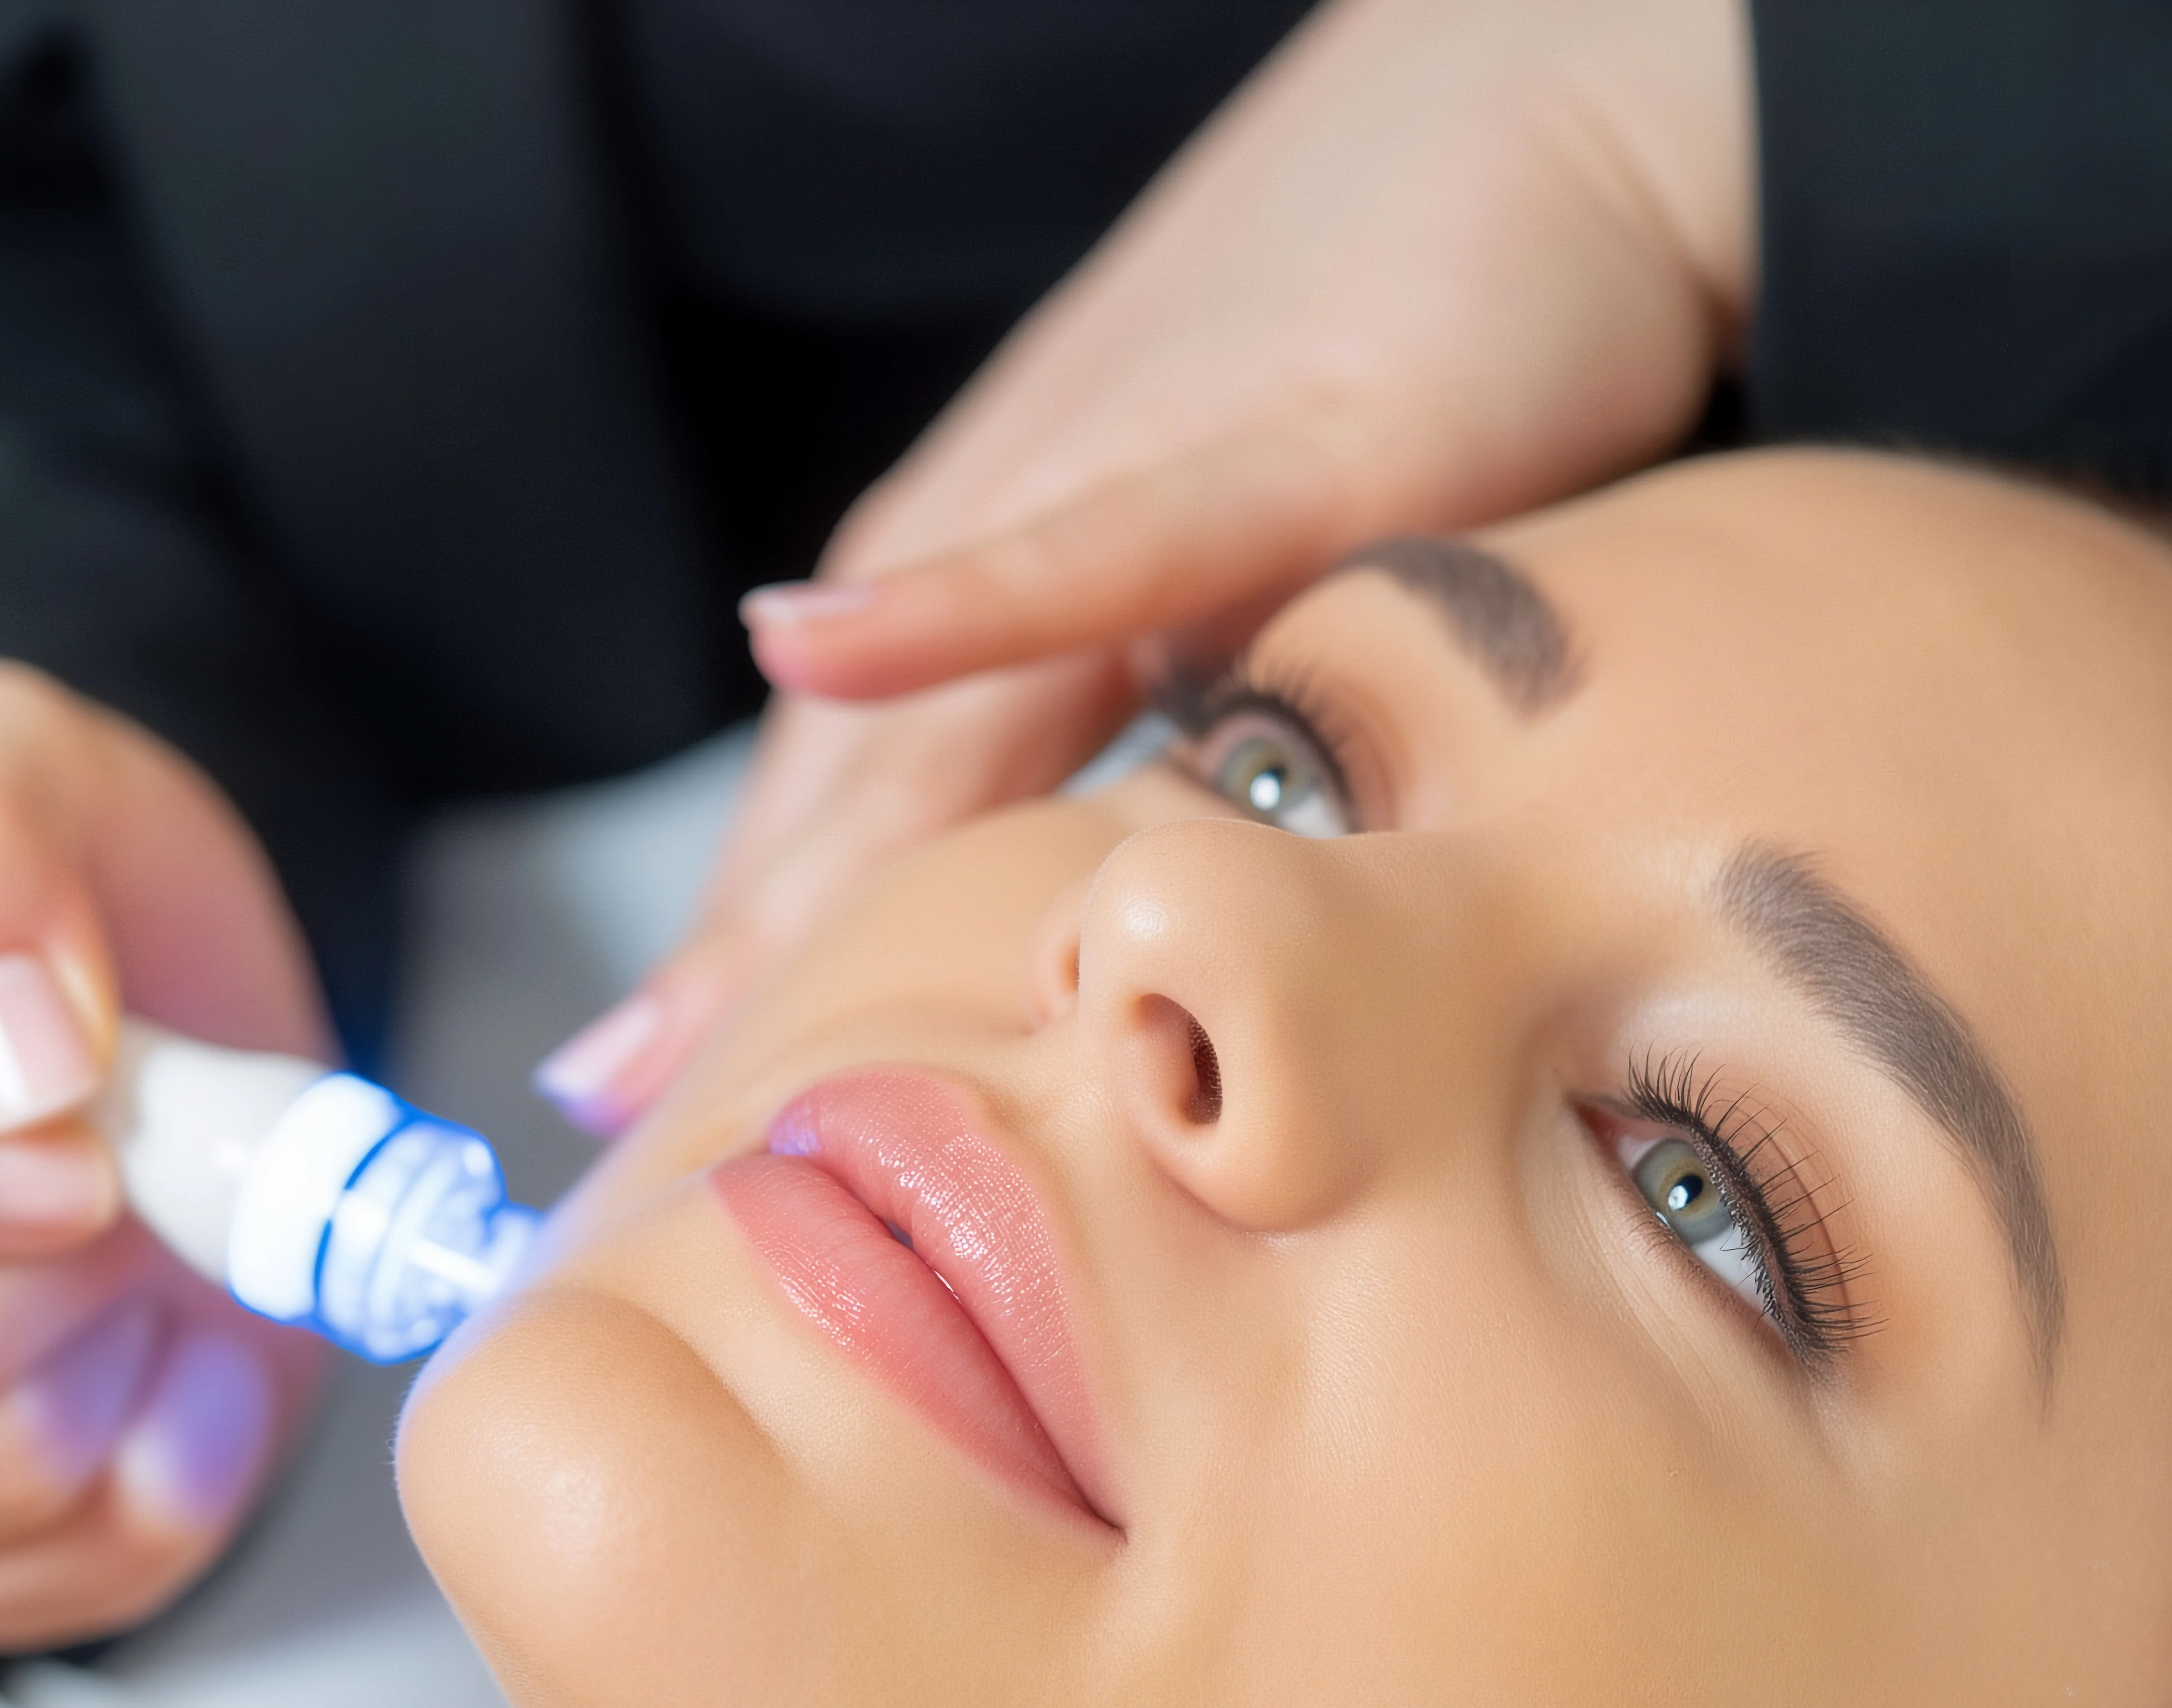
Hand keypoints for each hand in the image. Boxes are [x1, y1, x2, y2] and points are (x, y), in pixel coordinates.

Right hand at [0, 662, 333, 1649]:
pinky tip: (164, 1338)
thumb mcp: (3, 759)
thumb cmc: (36, 906)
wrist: (164, 1049)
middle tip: (113, 1159)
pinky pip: (84, 1555)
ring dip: (116, 1334)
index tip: (54, 1112)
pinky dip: (184, 1439)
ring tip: (127, 1229)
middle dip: (40, 1258)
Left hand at [534, 0, 1752, 1129]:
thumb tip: (1119, 923)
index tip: (651, 1117)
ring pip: (925, 723)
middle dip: (734, 974)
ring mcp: (1120, 494)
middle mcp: (1010, 546)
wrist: (1548, 117)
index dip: (744, 971)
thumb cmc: (1389, 355)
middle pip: (845, 804)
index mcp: (996, 588)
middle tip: (624, 1127)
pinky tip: (814, 639)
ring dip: (793, 872)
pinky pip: (1092, 555)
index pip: (844, 820)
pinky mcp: (1275, 456)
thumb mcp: (1249, 589)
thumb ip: (1166, 736)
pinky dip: (947, 604)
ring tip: (681, 1024)